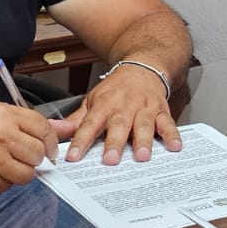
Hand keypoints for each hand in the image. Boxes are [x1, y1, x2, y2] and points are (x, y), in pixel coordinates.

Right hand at [0, 103, 57, 196]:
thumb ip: (21, 121)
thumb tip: (57, 128)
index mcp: (3, 116)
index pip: (43, 128)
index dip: (51, 139)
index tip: (50, 147)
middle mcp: (2, 138)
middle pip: (38, 153)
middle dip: (35, 156)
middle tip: (24, 155)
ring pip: (27, 173)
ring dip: (22, 171)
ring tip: (7, 164)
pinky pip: (8, 185)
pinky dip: (4, 180)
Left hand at [53, 63, 177, 164]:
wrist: (143, 67)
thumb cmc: (116, 90)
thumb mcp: (93, 101)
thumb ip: (75, 121)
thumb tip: (51, 130)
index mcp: (104, 104)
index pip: (90, 124)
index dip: (81, 141)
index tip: (73, 157)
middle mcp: (125, 105)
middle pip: (118, 125)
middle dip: (114, 143)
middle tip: (110, 160)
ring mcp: (144, 108)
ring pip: (143, 124)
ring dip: (143, 141)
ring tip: (142, 156)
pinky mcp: (161, 110)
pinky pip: (168, 123)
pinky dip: (172, 134)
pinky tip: (174, 146)